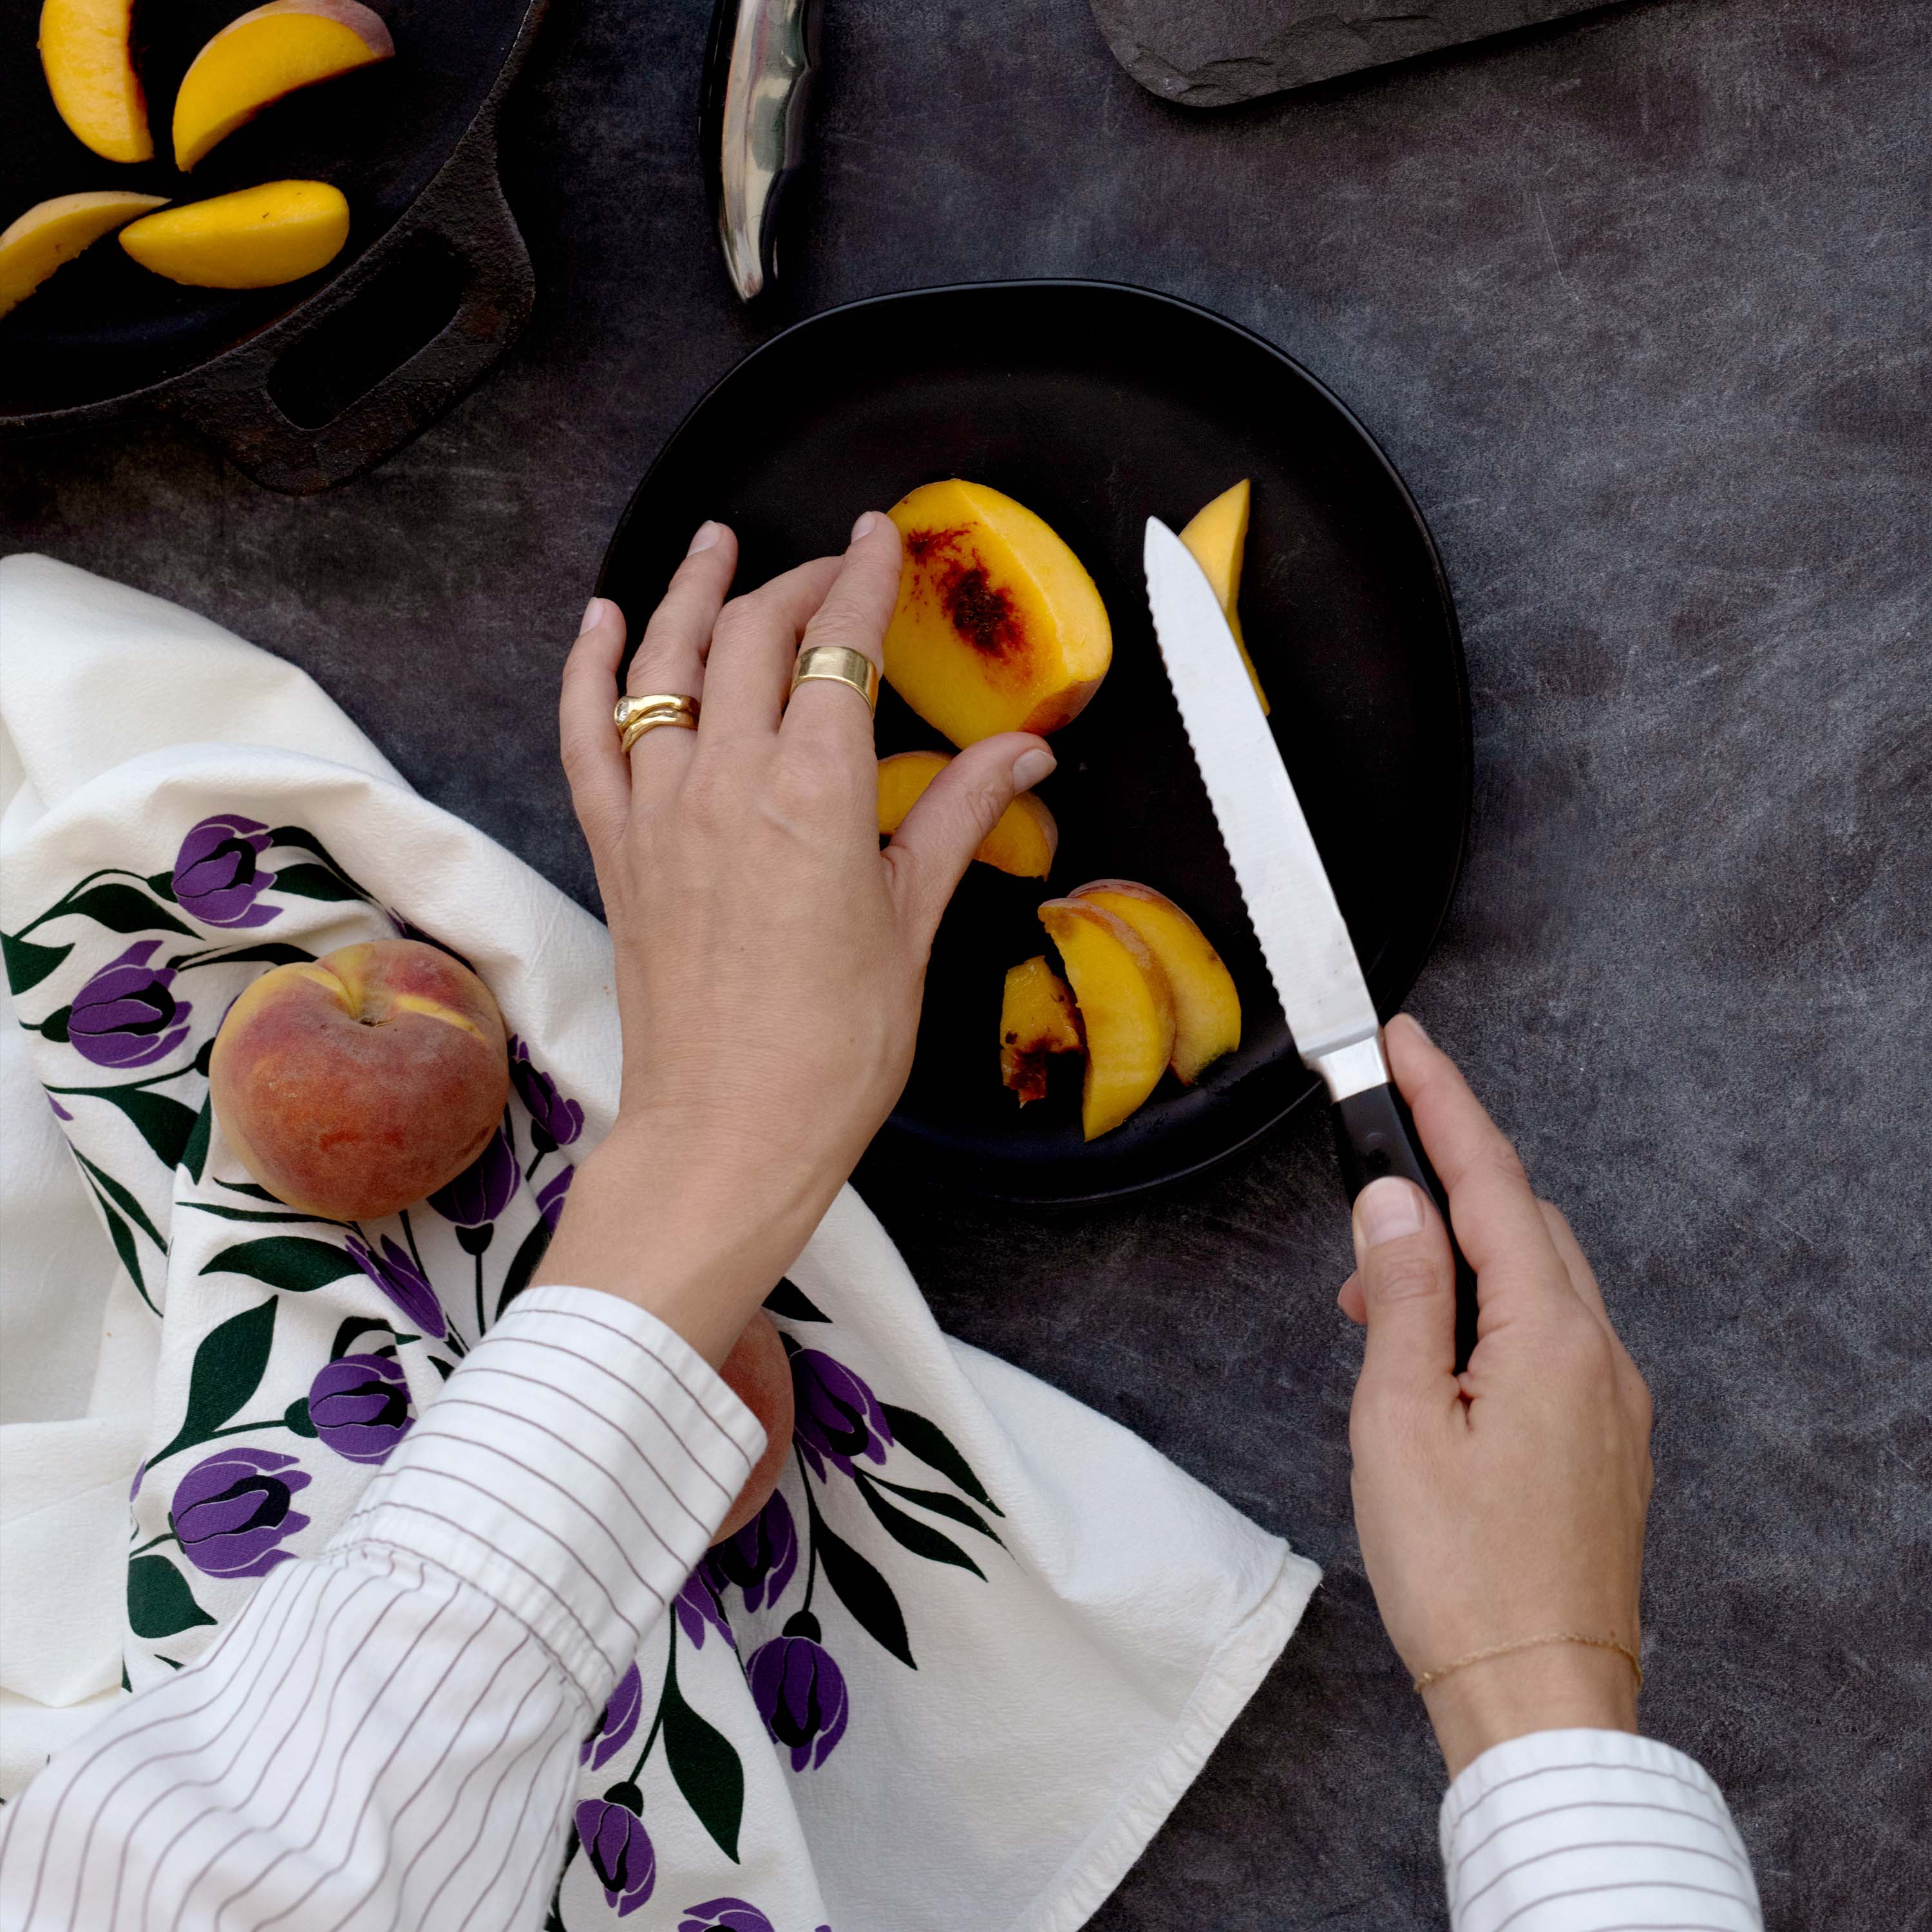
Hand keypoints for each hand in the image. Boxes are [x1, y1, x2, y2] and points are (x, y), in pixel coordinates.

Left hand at [541, 514, 1054, 1363]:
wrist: (727, 1135)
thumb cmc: (833, 1051)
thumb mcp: (911, 926)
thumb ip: (956, 818)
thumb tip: (1024, 752)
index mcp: (816, 796)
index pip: (842, 647)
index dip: (865, 581)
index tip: (881, 539)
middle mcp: (726, 782)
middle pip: (755, 637)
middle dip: (798, 583)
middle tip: (831, 569)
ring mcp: (658, 811)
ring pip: (663, 663)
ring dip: (690, 591)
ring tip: (714, 541)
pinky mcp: (616, 849)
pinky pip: (587, 733)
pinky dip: (589, 669)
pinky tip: (601, 623)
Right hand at [1340, 1014, 1653, 1777]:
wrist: (1539, 1699)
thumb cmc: (1461, 1574)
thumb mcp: (1398, 1420)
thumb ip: (1401, 1294)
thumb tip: (1393, 1201)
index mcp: (1550, 1335)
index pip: (1490, 1181)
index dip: (1442, 1099)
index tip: (1404, 1039)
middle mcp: (1601, 1353)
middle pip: (1522, 1220)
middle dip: (1440, 1189)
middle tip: (1357, 1206)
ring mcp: (1614, 1399)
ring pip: (1536, 1278)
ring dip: (1457, 1262)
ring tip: (1373, 1309)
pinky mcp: (1607, 1439)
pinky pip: (1550, 1335)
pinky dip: (1488, 1315)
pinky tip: (1431, 1361)